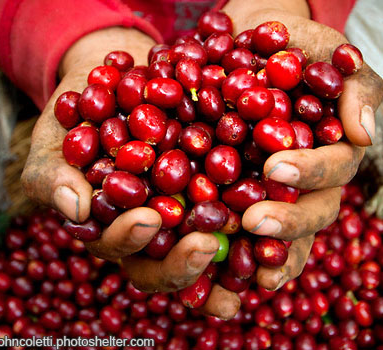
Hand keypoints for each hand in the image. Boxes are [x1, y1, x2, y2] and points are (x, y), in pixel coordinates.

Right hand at [21, 27, 240, 318]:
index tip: (148, 219)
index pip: (120, 250)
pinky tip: (277, 199)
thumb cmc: (73, 122)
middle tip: (207, 243)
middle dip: (185, 262)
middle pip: (167, 264)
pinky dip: (256, 208)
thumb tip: (75, 211)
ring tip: (257, 244)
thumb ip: (54, 178)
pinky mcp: (214, 188)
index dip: (132, 242)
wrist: (111, 86)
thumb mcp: (53, 145)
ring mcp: (184, 213)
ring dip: (233, 254)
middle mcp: (150, 233)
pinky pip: (236, 204)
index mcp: (110, 231)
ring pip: (206, 244)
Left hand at [224, 0, 382, 289]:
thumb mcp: (325, 53)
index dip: (310, 170)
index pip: (332, 167)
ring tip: (248, 272)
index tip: (277, 165)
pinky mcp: (239, 199)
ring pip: (284, 236)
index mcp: (331, 150)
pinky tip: (216, 267)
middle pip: (311, 212)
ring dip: (268, 255)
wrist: (248, 50)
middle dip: (287, 221)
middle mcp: (307, 181)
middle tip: (254, 222)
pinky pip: (241, 232)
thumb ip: (353, 87)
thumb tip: (363, 135)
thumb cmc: (292, 49)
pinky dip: (235, 255)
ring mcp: (275, 194)